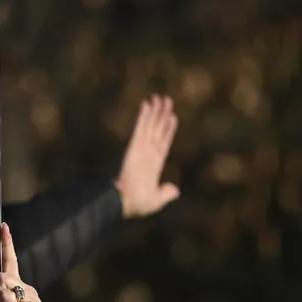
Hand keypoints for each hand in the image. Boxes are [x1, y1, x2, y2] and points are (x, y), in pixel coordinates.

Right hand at [116, 95, 179, 218]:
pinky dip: (144, 116)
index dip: (168, 130)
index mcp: (154, 165)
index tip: (172, 117)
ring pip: (150, 125)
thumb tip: (175, 190)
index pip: (163, 143)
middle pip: (157, 130)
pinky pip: (141, 128)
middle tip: (166, 100)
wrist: (126, 202)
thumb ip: (166, 194)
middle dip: (161, 115)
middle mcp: (148, 154)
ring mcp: (141, 149)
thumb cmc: (139, 205)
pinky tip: (147, 103)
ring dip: (155, 111)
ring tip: (158, 96)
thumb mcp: (157, 201)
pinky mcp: (135, 146)